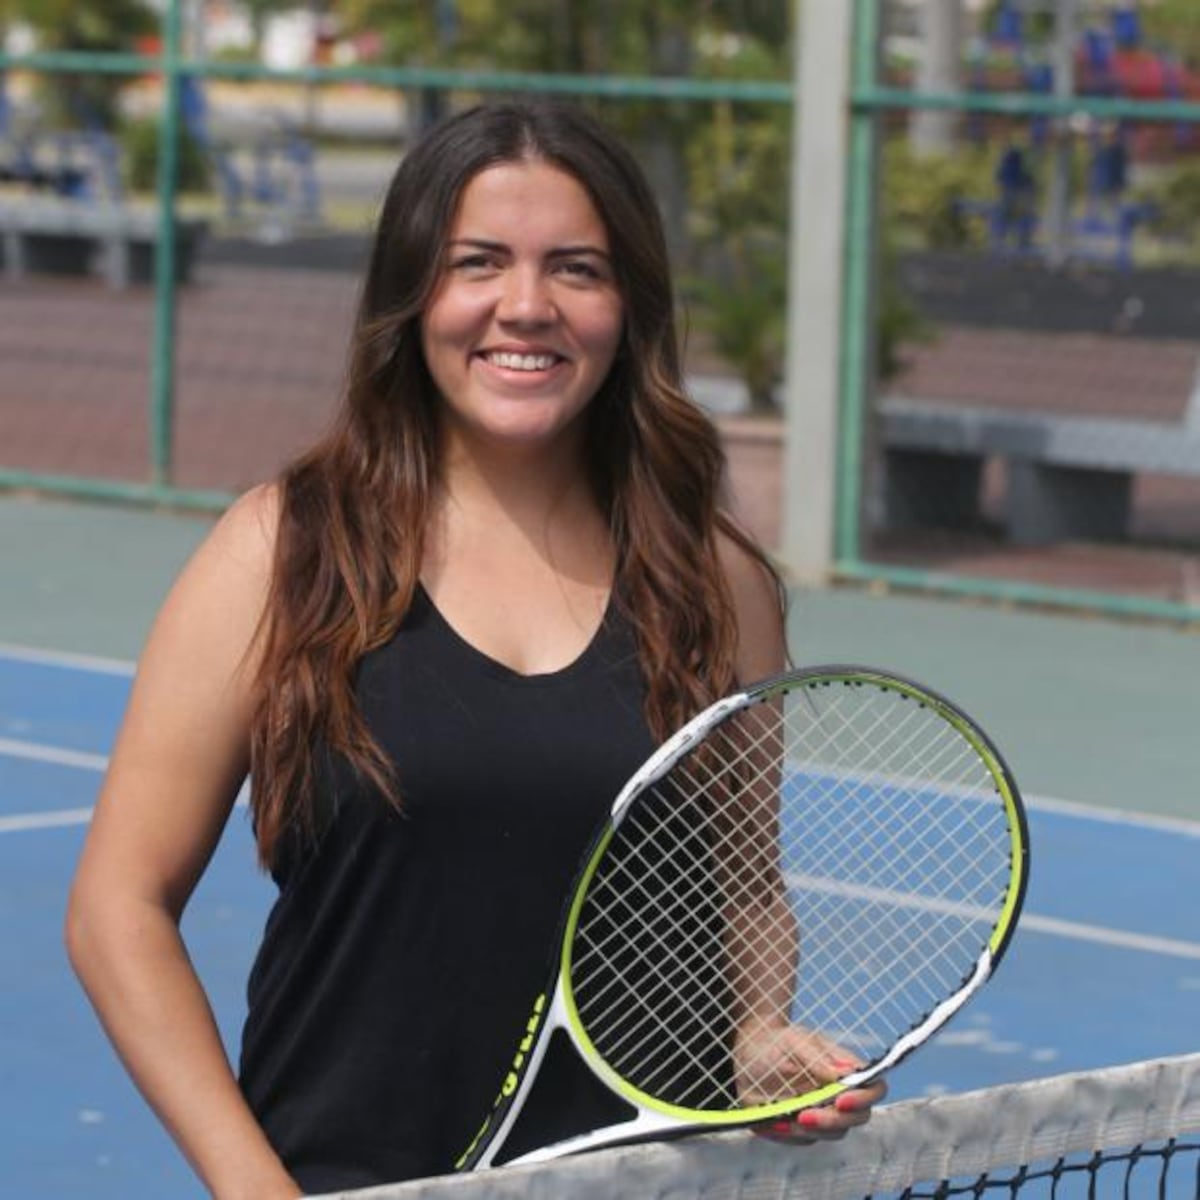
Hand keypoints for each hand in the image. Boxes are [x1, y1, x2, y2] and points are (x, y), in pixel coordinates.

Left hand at [733, 1016, 887, 1143]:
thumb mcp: (795, 1041)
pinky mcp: (802, 1127)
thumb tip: (847, 1072)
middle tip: (805, 1115)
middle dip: (832, 1121)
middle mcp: (839, 1095)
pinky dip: (788, 1135)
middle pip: (856, 1118)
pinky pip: (803, 1139)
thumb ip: (819, 1058)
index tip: (841, 1101)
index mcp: (845, 1070)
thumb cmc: (777, 1042)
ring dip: (809, 1131)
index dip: (864, 1099)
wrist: (750, 1051)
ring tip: (783, 1119)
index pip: (873, 1088)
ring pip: (831, 1134)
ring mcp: (823, 1113)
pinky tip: (772, 1124)